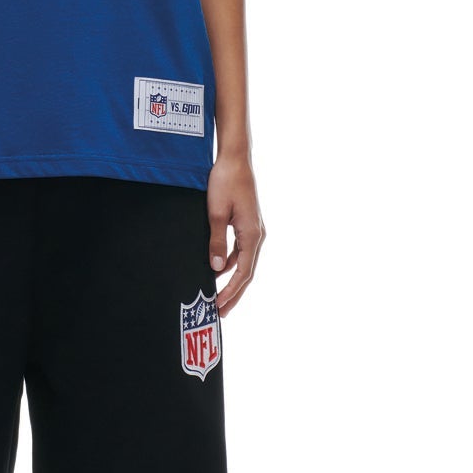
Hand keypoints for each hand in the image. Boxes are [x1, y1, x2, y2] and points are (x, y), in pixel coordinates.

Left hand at [206, 152, 265, 314]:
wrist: (235, 159)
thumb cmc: (225, 183)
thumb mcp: (216, 214)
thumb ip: (216, 242)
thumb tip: (215, 269)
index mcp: (252, 235)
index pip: (243, 273)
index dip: (231, 292)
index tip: (219, 306)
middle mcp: (257, 235)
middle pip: (247, 272)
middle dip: (234, 293)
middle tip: (220, 312)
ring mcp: (254, 230)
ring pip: (244, 263)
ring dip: (232, 280)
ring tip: (218, 296)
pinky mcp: (247, 224)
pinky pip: (240, 251)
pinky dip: (230, 264)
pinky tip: (218, 270)